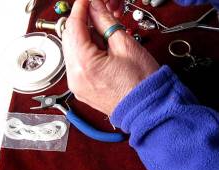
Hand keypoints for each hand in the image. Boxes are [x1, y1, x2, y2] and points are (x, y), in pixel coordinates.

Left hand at [62, 0, 158, 114]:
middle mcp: (74, 77)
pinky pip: (78, 64)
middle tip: (97, 11)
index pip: (74, 26)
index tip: (87, 0)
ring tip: (103, 31)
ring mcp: (77, 86)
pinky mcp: (82, 90)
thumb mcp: (125, 45)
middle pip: (69, 38)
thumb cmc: (142, 84)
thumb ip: (106, 23)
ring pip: (73, 51)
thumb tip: (95, 7)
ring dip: (85, 37)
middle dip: (82, 22)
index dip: (80, 8)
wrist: (148, 109)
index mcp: (84, 65)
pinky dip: (86, 51)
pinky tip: (100, 47)